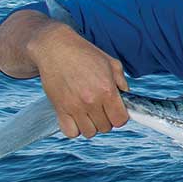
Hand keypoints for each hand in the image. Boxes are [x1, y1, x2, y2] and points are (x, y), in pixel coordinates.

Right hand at [29, 23, 128, 138]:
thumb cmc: (85, 54)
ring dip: (91, 125)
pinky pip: (70, 132)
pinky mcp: (59, 109)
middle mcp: (91, 101)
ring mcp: (74, 107)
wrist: (55, 48)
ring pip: (89, 132)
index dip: (120, 116)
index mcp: (107, 90)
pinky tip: (77, 117)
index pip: (120, 120)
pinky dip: (75, 128)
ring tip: (89, 113)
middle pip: (106, 127)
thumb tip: (127, 99)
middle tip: (101, 108)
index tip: (115, 109)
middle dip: (106, 119)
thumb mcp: (111, 63)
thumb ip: (122, 83)